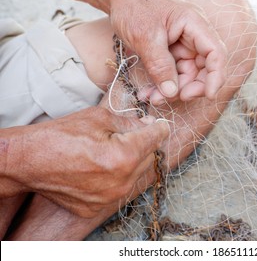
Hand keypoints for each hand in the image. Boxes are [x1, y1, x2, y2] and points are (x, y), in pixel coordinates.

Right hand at [6, 107, 168, 217]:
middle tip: (131, 133)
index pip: (156, 138)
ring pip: (136, 175)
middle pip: (149, 158)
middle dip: (145, 143)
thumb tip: (148, 124)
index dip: (159, 127)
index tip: (159, 124)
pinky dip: (117, 177)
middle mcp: (121, 182)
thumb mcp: (98, 118)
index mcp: (124, 156)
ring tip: (113, 150)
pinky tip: (101, 167)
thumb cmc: (61, 135)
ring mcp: (109, 198)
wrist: (29, 161)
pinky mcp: (97, 207)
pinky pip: (119, 188)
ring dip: (132, 161)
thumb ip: (129, 122)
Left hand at [109, 0, 227, 103]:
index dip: (216, 76)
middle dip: (190, 87)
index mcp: (194, 24)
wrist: (120, 1)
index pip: (215, 53)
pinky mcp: (172, 56)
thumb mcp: (145, 37)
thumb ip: (159, 65)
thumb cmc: (134, 8)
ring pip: (187, 77)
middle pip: (204, 69)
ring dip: (171, 92)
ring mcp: (183, 48)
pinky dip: (162, 87)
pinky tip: (148, 93)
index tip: (209, 94)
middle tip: (172, 98)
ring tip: (151, 97)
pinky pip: (173, 77)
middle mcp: (193, 38)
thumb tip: (171, 92)